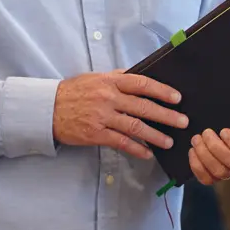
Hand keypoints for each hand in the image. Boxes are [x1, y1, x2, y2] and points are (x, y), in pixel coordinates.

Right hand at [53, 71, 187, 158]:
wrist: (46, 108)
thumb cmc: (74, 91)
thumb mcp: (96, 78)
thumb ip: (119, 78)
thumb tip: (141, 76)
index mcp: (111, 82)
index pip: (142, 84)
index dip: (162, 91)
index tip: (177, 98)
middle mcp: (109, 98)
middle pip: (143, 107)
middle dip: (166, 115)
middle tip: (183, 122)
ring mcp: (102, 117)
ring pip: (134, 127)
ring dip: (155, 135)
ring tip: (169, 141)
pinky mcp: (95, 134)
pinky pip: (120, 142)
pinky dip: (136, 149)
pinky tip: (148, 153)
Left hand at [189, 128, 229, 184]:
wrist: (224, 132)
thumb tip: (225, 113)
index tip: (223, 131)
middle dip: (215, 147)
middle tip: (205, 133)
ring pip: (219, 172)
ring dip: (204, 155)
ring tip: (196, 140)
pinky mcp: (215, 178)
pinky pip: (207, 179)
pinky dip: (197, 166)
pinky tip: (192, 152)